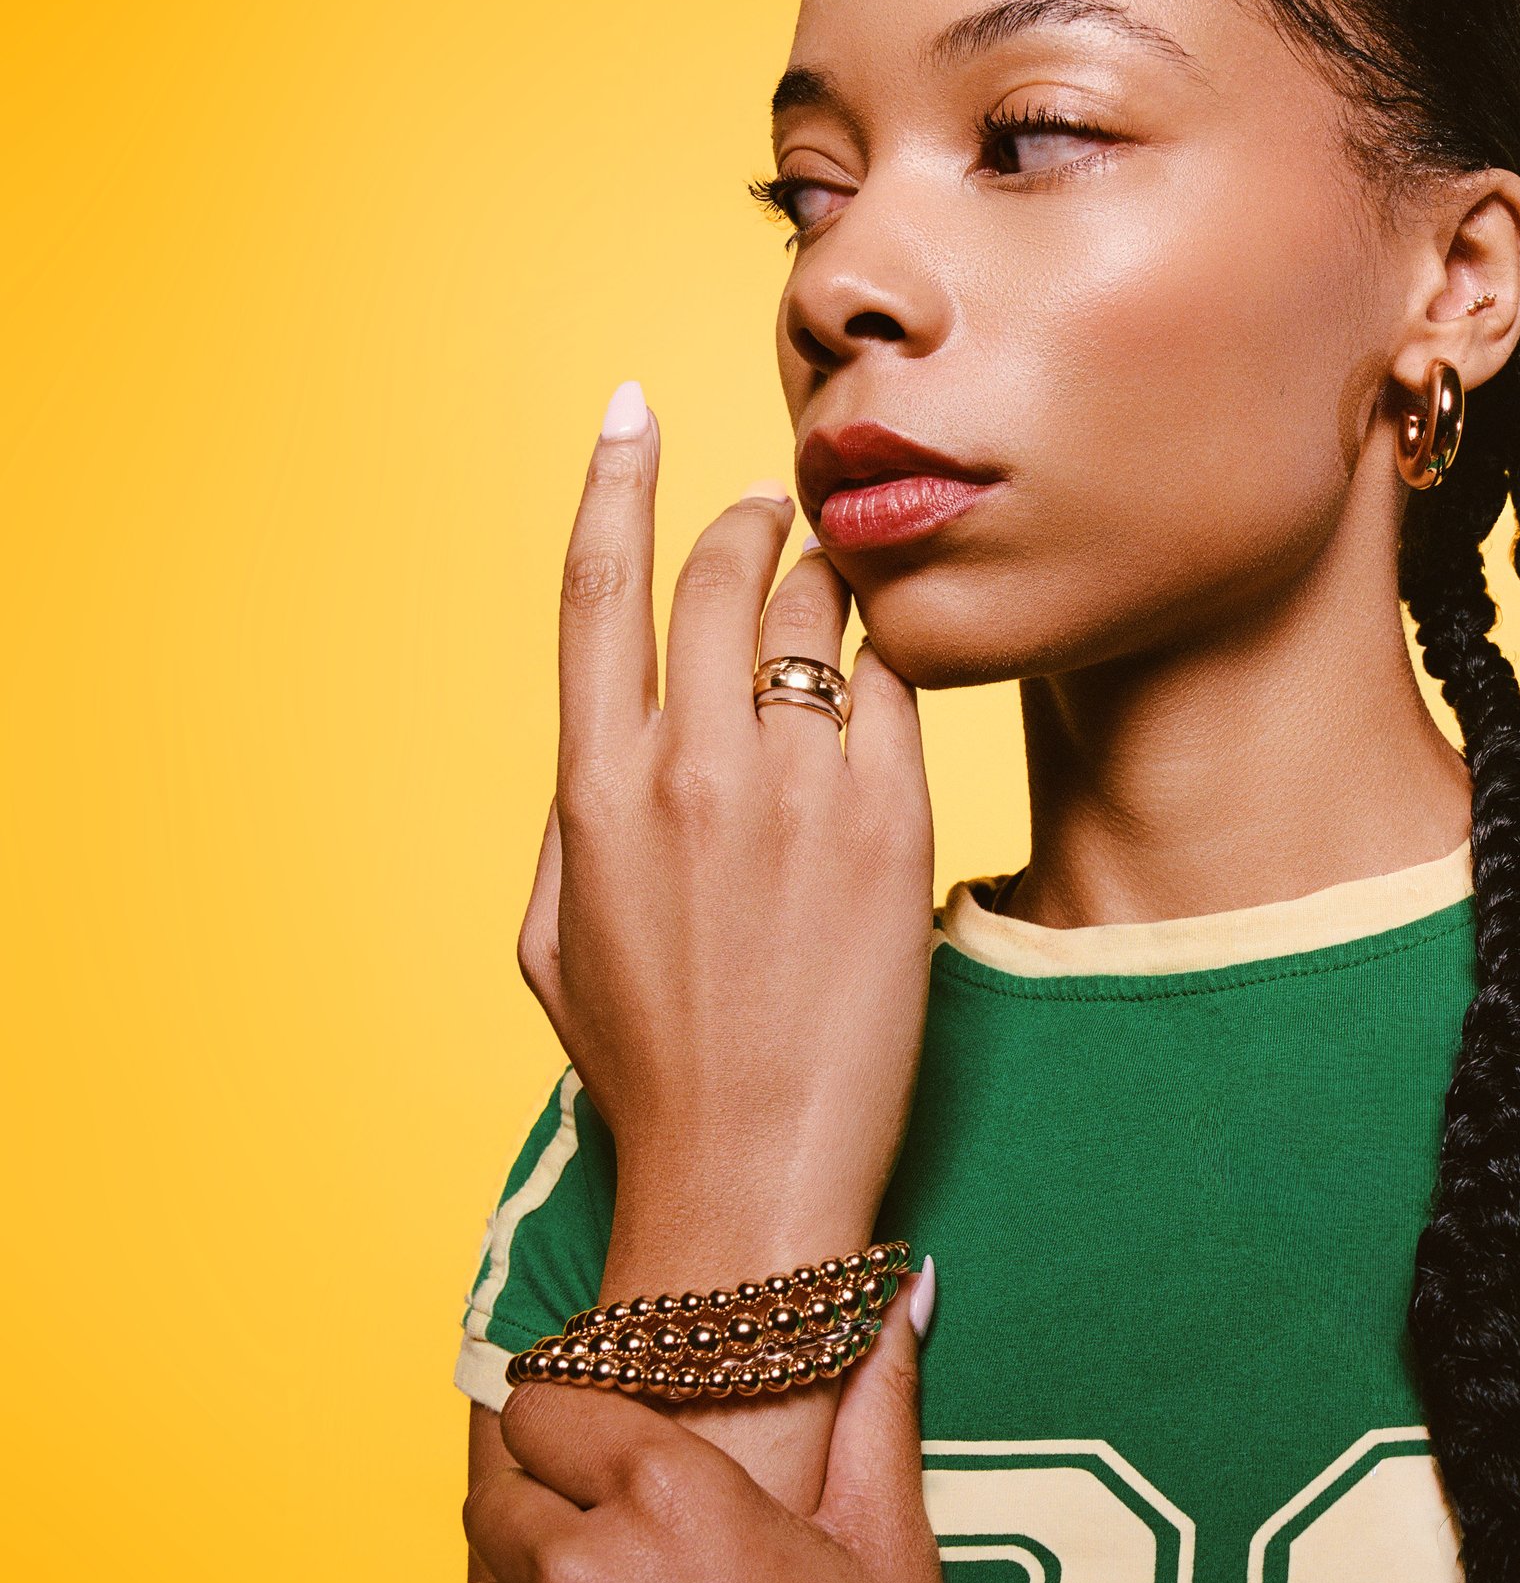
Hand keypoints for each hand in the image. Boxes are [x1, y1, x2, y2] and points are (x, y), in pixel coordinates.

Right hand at [519, 385, 934, 1278]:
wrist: (751, 1169)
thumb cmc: (650, 1070)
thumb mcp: (558, 940)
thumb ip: (578, 819)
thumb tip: (611, 744)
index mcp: (594, 790)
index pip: (596, 593)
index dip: (611, 484)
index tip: (632, 412)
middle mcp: (691, 770)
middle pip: (719, 579)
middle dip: (747, 523)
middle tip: (772, 509)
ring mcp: (797, 792)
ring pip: (817, 620)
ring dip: (825, 584)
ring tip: (833, 591)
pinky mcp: (894, 825)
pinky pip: (898, 695)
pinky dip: (890, 669)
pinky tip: (893, 673)